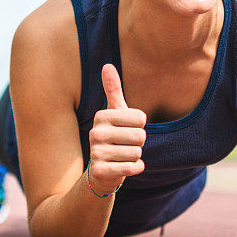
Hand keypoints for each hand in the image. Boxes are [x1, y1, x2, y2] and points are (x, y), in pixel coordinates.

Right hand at [87, 63, 146, 194]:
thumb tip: (107, 65)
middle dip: (139, 143)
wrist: (102, 171)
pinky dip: (135, 168)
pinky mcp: (101, 171)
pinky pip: (133, 167)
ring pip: (137, 152)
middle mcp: (96, 133)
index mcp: (102, 116)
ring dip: (136, 157)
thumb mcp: (115, 113)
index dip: (140, 126)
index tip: (127, 130)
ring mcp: (96, 153)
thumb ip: (113, 90)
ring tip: (123, 156)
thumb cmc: (114, 137)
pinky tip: (124, 167)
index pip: (140, 118)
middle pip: (140, 136)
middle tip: (126, 146)